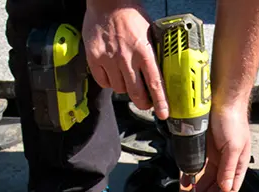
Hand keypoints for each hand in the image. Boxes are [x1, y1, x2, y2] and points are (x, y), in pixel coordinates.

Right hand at [82, 0, 168, 119]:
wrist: (108, 3)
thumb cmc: (131, 15)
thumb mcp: (149, 33)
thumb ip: (153, 54)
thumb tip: (162, 74)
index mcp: (144, 51)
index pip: (155, 83)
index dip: (160, 102)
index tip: (164, 114)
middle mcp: (127, 58)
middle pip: (136, 93)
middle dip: (143, 103)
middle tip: (146, 104)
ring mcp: (109, 59)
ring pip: (119, 89)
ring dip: (125, 89)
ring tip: (127, 79)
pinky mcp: (94, 59)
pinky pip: (103, 82)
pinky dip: (109, 82)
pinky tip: (113, 74)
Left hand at [189, 106, 251, 191]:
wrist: (222, 101)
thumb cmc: (233, 121)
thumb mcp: (233, 147)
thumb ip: (228, 168)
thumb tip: (226, 187)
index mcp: (237, 165)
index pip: (229, 189)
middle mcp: (226, 164)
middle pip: (215, 188)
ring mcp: (214, 159)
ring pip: (205, 182)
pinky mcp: (203, 152)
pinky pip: (196, 169)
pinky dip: (190, 179)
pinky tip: (185, 186)